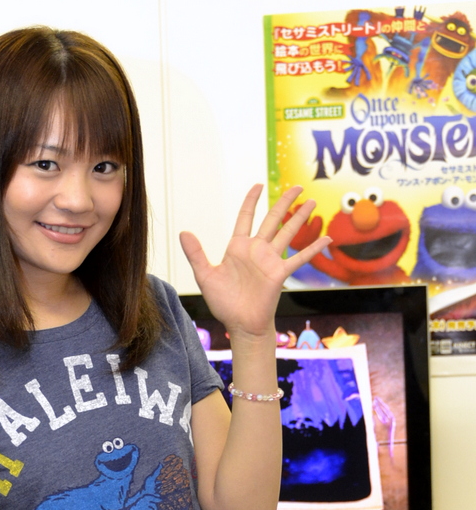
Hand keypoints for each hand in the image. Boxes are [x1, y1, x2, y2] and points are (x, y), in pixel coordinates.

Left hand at [179, 185, 330, 340]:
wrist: (239, 324)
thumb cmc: (223, 303)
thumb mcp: (205, 276)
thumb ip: (195, 254)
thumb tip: (183, 232)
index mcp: (238, 247)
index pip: (246, 217)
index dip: (252, 200)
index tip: (258, 185)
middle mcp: (256, 250)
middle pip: (273, 219)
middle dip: (285, 202)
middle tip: (298, 186)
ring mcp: (270, 260)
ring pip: (288, 233)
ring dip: (301, 218)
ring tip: (313, 202)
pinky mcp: (280, 273)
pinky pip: (299, 258)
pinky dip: (313, 249)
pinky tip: (326, 238)